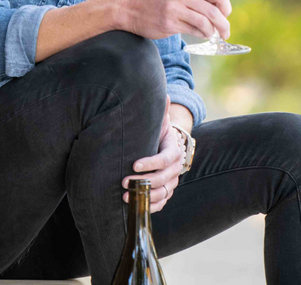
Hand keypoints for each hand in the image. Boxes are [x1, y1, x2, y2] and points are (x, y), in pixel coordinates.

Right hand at [117, 0, 231, 39]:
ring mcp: (175, 8)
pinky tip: (200, 34)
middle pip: (214, 10)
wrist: (131, 9)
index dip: (226, 6)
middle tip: (226, 32)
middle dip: (224, 24)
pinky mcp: (169, 23)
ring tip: (211, 34)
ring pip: (205, 23)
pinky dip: (201, 35)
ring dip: (212, 32)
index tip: (226, 14)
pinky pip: (194, 31)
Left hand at [123, 96, 184, 211]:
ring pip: (163, 192)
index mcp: (174, 149)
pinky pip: (162, 202)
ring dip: (145, 196)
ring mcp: (172, 181)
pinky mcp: (166, 191)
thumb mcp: (159, 120)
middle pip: (164, 178)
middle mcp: (176, 167)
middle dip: (144, 181)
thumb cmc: (157, 132)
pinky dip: (150, 206)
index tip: (134, 164)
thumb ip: (160, 110)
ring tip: (125, 196)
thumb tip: (163, 94)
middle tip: (124, 181)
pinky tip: (134, 206)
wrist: (165, 145)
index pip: (166, 158)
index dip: (151, 162)